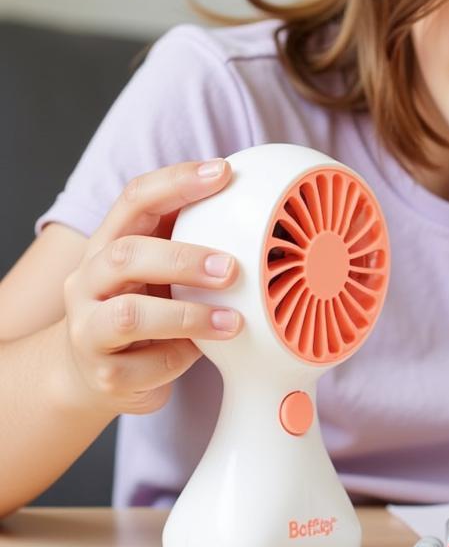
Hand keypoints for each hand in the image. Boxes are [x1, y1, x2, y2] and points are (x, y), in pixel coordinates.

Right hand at [60, 159, 242, 415]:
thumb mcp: (161, 271)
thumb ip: (193, 242)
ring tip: (233, 321)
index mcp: (108, 243)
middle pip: (124, 254)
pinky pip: (147, 365)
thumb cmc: (144, 308)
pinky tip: (204, 354)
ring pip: (129, 315)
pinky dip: (180, 358)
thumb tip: (261, 216)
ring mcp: (90, 328)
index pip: (136, 199)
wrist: (93, 373)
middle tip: (231, 268)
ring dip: (189, 316)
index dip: (178, 181)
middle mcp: (88, 281)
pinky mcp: (106, 373)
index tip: (224, 173)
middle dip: (183, 258)